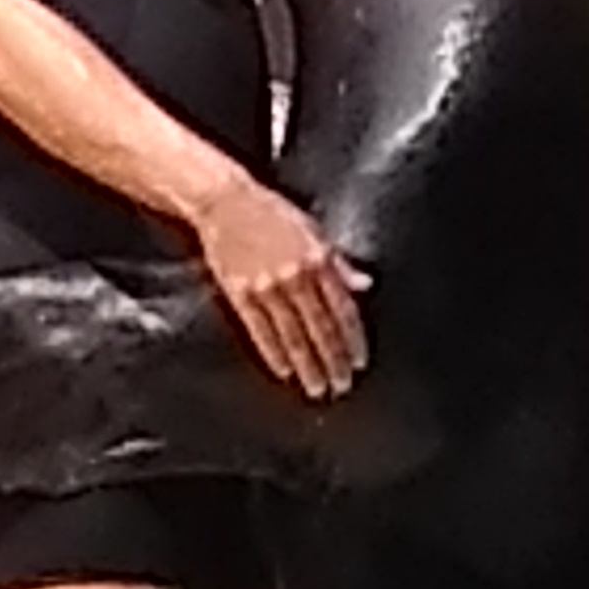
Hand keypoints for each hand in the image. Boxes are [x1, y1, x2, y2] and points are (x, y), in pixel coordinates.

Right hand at [195, 168, 369, 400]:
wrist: (225, 201)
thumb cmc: (272, 213)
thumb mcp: (314, 230)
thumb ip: (339, 262)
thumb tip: (364, 284)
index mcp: (318, 260)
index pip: (342, 310)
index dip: (352, 340)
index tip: (358, 362)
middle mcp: (295, 276)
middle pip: (320, 329)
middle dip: (333, 361)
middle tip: (341, 386)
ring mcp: (266, 286)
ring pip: (293, 336)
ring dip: (307, 366)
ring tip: (316, 388)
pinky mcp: (240, 293)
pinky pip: (260, 331)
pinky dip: (274, 353)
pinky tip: (284, 371)